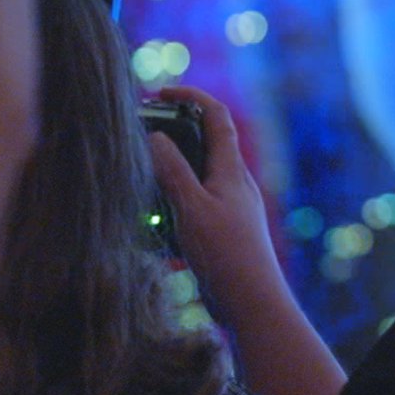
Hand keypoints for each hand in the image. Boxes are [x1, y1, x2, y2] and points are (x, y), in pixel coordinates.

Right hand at [149, 86, 283, 309]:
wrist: (253, 302)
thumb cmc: (226, 254)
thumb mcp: (192, 208)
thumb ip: (174, 170)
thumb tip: (155, 136)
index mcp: (231, 170)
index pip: (215, 116)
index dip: (191, 95)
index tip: (160, 92)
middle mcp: (235, 182)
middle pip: (205, 143)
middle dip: (174, 134)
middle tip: (141, 137)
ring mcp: (232, 206)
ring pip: (197, 176)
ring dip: (171, 174)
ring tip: (142, 182)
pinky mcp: (225, 229)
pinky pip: (196, 204)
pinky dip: (175, 203)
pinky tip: (157, 222)